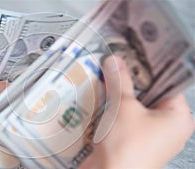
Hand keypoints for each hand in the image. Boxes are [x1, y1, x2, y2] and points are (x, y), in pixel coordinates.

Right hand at [80, 57, 194, 168]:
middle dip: (132, 82)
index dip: (149, 68)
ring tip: (109, 80)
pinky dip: (120, 110)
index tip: (133, 56)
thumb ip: (119, 81)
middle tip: (117, 66)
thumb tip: (115, 62)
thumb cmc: (127, 147)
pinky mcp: (138, 142)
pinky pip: (131, 119)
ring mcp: (154, 136)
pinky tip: (106, 100)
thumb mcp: (123, 107)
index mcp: (179, 117)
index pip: (168, 82)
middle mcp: (171, 127)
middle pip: (152, 94)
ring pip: (139, 107)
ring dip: (123, 96)